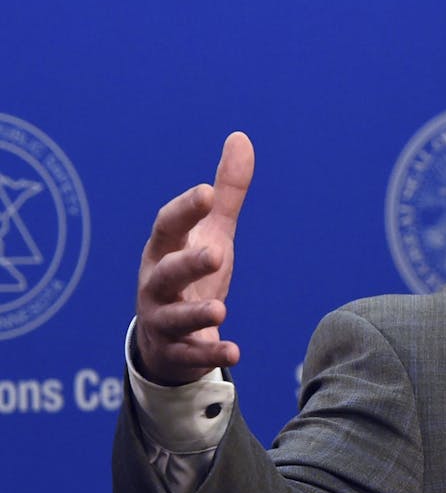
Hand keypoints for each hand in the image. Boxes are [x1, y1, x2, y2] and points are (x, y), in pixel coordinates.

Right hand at [134, 132, 253, 385]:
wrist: (170, 337)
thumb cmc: (192, 273)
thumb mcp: (211, 232)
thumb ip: (227, 193)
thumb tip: (241, 137)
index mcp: (164, 250)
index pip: (169, 226)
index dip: (185, 209)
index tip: (207, 192)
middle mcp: (157, 284)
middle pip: (167, 272)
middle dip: (188, 263)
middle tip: (217, 254)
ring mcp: (163, 320)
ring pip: (174, 318)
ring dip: (195, 314)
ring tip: (220, 309)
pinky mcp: (177, 351)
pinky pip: (191, 354)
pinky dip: (211, 355)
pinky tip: (234, 352)